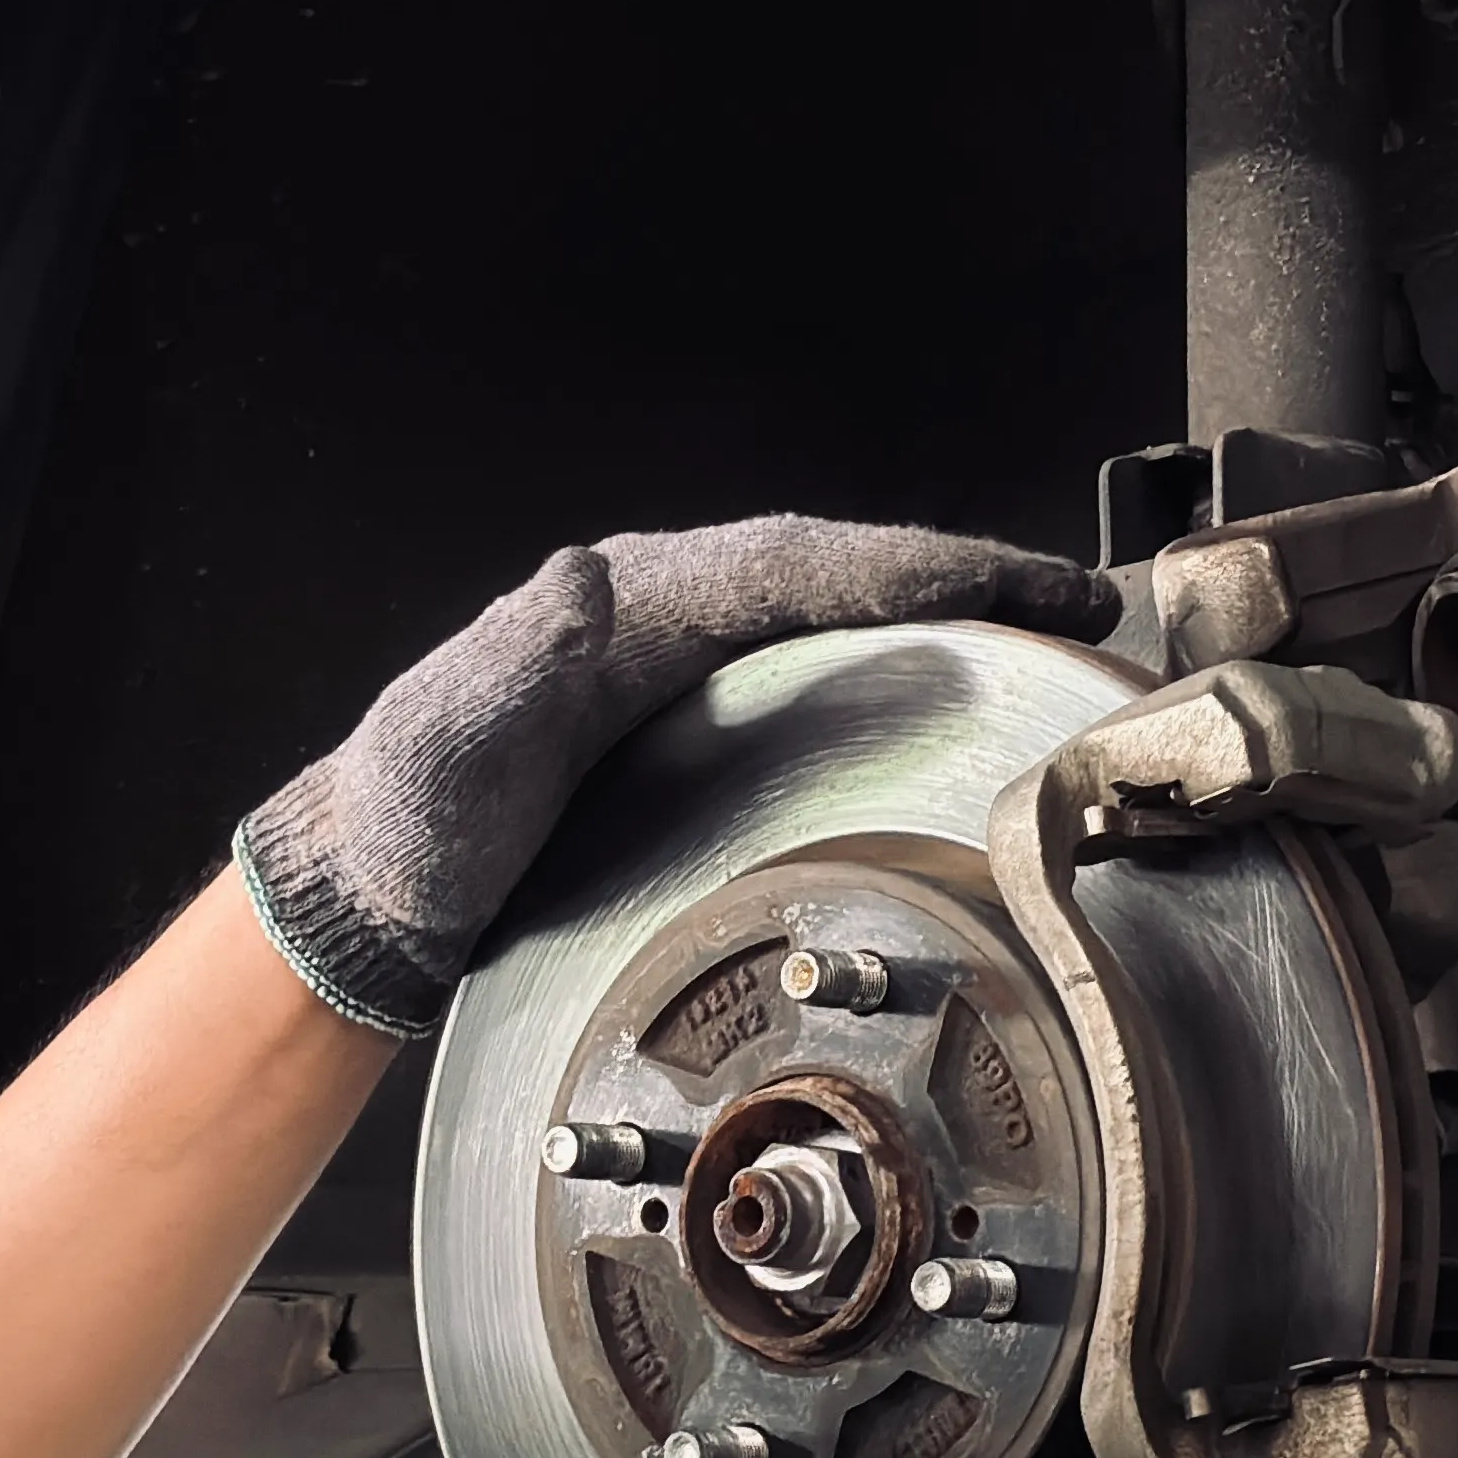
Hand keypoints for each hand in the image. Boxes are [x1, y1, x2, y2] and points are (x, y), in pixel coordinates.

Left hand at [233, 517, 1107, 1038]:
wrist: (371, 892)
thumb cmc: (407, 817)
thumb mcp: (452, 733)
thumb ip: (516, 654)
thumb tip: (587, 579)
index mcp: (634, 602)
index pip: (804, 565)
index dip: (922, 566)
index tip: (1023, 578)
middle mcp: (674, 620)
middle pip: (852, 583)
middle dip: (975, 585)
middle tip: (1086, 605)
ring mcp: (692, 676)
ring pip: (849, 630)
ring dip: (957, 629)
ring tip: (1063, 644)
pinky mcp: (699, 735)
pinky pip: (825, 688)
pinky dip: (907, 686)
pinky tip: (966, 715)